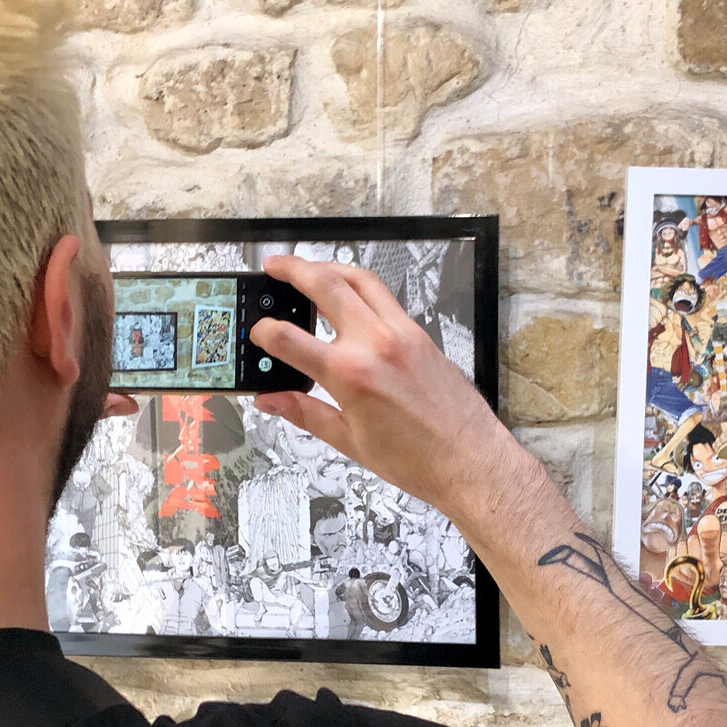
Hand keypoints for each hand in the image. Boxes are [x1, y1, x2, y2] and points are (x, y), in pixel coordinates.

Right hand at [249, 256, 524, 524]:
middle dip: (293, 269)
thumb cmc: (418, 459)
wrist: (469, 460)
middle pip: (326, 285)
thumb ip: (304, 412)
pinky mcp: (419, 334)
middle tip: (273, 266)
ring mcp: (401, 333)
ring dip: (329, 268)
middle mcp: (376, 344)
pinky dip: (360, 287)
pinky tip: (348, 294)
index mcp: (351, 375)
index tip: (257, 333)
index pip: (290, 339)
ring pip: (360, 280)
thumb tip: (272, 400)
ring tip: (309, 269)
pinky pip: (384, 297)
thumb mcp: (348, 441)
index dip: (265, 333)